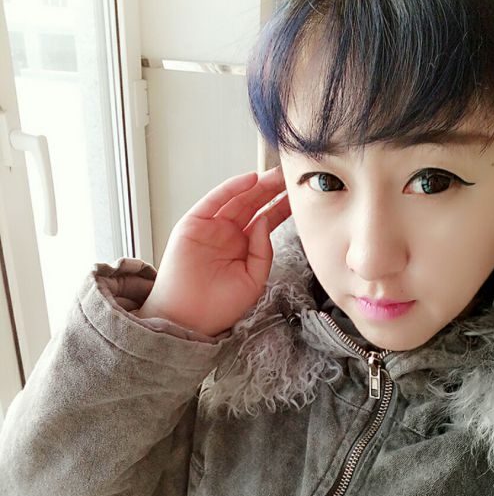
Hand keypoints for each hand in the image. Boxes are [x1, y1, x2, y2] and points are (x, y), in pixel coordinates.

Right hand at [136, 166, 290, 336]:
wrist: (189, 321)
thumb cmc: (219, 306)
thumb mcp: (254, 279)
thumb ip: (263, 251)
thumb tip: (264, 220)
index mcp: (245, 246)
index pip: (267, 219)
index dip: (283, 205)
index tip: (300, 194)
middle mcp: (228, 233)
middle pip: (254, 204)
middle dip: (273, 190)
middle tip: (291, 175)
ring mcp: (211, 227)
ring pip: (238, 199)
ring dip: (257, 185)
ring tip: (276, 174)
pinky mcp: (193, 224)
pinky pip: (214, 201)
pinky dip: (231, 188)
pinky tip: (250, 180)